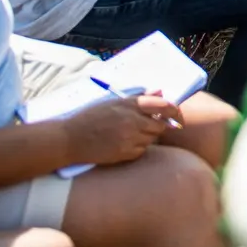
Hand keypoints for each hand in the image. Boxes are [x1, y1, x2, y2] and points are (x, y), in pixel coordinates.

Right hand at [59, 94, 182, 166]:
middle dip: (158, 126)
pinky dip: (137, 148)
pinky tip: (123, 144)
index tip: (177, 116)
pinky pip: (141, 151)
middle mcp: (132, 120)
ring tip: (128, 134)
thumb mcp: (113, 102)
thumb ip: (138, 98)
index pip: (164, 106)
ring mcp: (129, 138)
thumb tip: (160, 92)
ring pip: (151, 139)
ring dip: (147, 137)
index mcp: (130, 104)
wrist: (69, 139)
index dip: (175, 112)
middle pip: (160, 125)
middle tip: (146, 127)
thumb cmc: (89, 118)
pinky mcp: (124, 153)